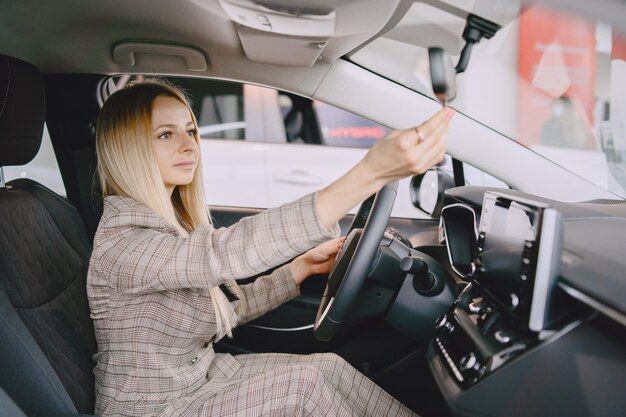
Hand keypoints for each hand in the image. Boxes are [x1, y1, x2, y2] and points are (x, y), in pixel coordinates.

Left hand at [289, 237, 344, 285]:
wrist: (309, 265)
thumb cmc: (313, 255)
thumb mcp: (324, 250)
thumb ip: (334, 248)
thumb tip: (342, 245)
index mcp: (334, 243)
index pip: (344, 239)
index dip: (349, 239)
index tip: (351, 241)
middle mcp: (336, 250)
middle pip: (347, 248)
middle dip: (348, 249)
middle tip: (344, 250)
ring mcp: (337, 257)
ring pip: (346, 256)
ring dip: (345, 256)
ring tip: (339, 257)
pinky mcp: (336, 264)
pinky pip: (342, 264)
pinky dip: (343, 263)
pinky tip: (339, 262)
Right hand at [316, 107, 453, 229]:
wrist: (374, 173)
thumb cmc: (379, 155)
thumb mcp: (393, 135)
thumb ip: (412, 130)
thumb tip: (427, 124)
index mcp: (404, 144)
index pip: (428, 128)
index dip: (440, 118)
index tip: (447, 111)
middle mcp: (413, 155)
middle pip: (437, 137)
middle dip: (445, 123)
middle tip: (449, 115)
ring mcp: (419, 164)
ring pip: (441, 147)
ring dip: (445, 134)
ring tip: (446, 125)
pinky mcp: (422, 170)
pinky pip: (438, 156)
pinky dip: (442, 146)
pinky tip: (442, 139)